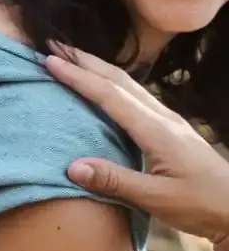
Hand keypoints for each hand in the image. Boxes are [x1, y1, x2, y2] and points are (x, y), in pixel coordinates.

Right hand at [44, 44, 228, 250]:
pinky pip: (135, 96)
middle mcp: (163, 118)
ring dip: (98, 68)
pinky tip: (103, 86)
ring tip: (72, 59)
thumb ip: (114, 181)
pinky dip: (111, 84)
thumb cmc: (200, 204)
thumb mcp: (156, 198)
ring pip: (128, 84)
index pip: (110, 96)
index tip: (51, 61)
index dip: (79, 77)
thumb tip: (72, 166)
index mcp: (157, 131)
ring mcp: (169, 121)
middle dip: (85, 61)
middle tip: (54, 45)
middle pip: (119, 80)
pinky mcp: (170, 129)